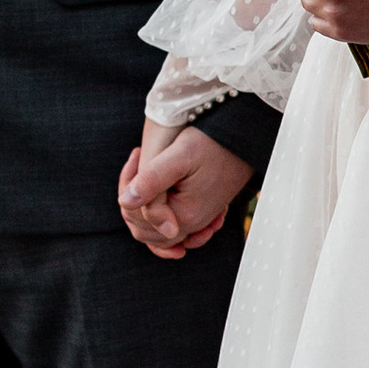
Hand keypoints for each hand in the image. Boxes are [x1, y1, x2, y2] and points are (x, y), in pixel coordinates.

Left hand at [119, 122, 253, 258]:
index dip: (129, 193)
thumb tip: (125, 202)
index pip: (140, 221)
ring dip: (147, 207)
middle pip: (148, 231)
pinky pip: (177, 228)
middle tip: (138, 163)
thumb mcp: (178, 156)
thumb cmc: (212, 142)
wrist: (244, 136)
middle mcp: (194, 223)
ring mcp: (201, 219)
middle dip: (136, 202)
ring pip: (160, 231)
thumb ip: (151, 181)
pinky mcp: (205, 211)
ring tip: (147, 172)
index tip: (137, 155)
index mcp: (185, 214)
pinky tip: (160, 194)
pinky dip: (163, 218)